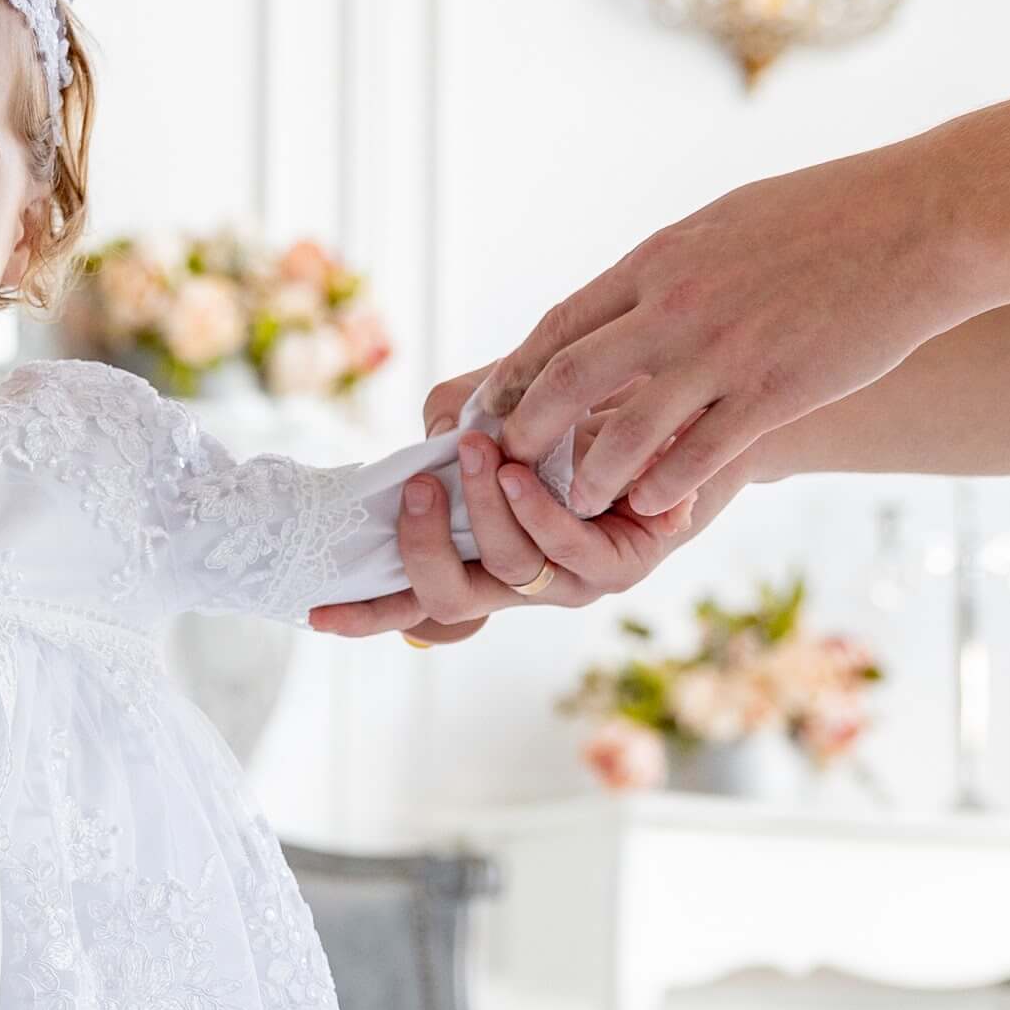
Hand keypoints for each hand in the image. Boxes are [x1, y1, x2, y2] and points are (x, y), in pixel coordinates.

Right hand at [307, 416, 733, 646]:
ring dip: (483, 513)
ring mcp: (571, 579)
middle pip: (448, 603)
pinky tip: (523, 475)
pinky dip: (538, 514)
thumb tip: (434, 444)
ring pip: (507, 572)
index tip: (317, 610)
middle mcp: (523, 578)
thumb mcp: (506, 397)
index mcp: (486, 552)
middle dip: (420, 551)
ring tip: (478, 453)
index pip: (418, 598)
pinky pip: (567, 556)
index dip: (368, 613)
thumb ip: (456, 414)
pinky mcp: (623, 567)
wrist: (691, 395)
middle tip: (415, 490)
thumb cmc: (590, 399)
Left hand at [477, 144, 961, 517]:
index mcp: (658, 261)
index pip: (557, 328)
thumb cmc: (827, 216)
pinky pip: (697, 456)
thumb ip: (664, 270)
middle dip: (526, 433)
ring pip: (624, 433)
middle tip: (508, 467)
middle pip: (566, 382)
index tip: (489, 411)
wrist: (927, 219)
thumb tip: (616, 301)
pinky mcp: (773, 393)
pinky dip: (664, 487)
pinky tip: (649, 506)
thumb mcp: (723, 223)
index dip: (513, 378)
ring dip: (590, 477)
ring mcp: (723, 354)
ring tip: (577, 501)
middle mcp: (676, 308)